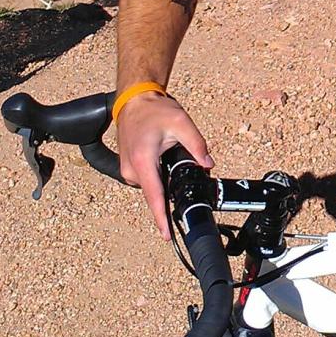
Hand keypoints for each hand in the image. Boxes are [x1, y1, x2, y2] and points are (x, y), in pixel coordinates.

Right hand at [116, 92, 213, 238]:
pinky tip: (162, 157)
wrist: (133, 100)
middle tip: (181, 163)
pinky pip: (147, 180)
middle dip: (171, 190)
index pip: (155, 197)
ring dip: (164, 179)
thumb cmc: (154, 110)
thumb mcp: (181, 123)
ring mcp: (127, 170)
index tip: (167, 235)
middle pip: (156, 194)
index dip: (162, 218)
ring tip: (169, 152)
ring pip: (152, 186)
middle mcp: (131, 170)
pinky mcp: (128, 168)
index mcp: (143, 161)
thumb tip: (208, 165)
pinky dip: (157, 175)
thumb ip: (197, 145)